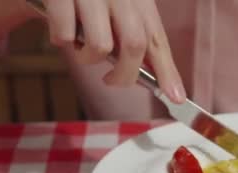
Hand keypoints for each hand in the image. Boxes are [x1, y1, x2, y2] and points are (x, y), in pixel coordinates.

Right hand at [44, 0, 185, 102]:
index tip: (176, 97)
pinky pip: (65, 34)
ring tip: (79, 47)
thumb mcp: (119, 4)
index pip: (158, 39)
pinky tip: (61, 30)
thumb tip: (151, 75)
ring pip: (100, 45)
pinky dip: (61, 40)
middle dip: (124, 74)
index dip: (168, 72)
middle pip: (134, 45)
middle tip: (111, 80)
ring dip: (87, 57)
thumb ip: (134, 34)